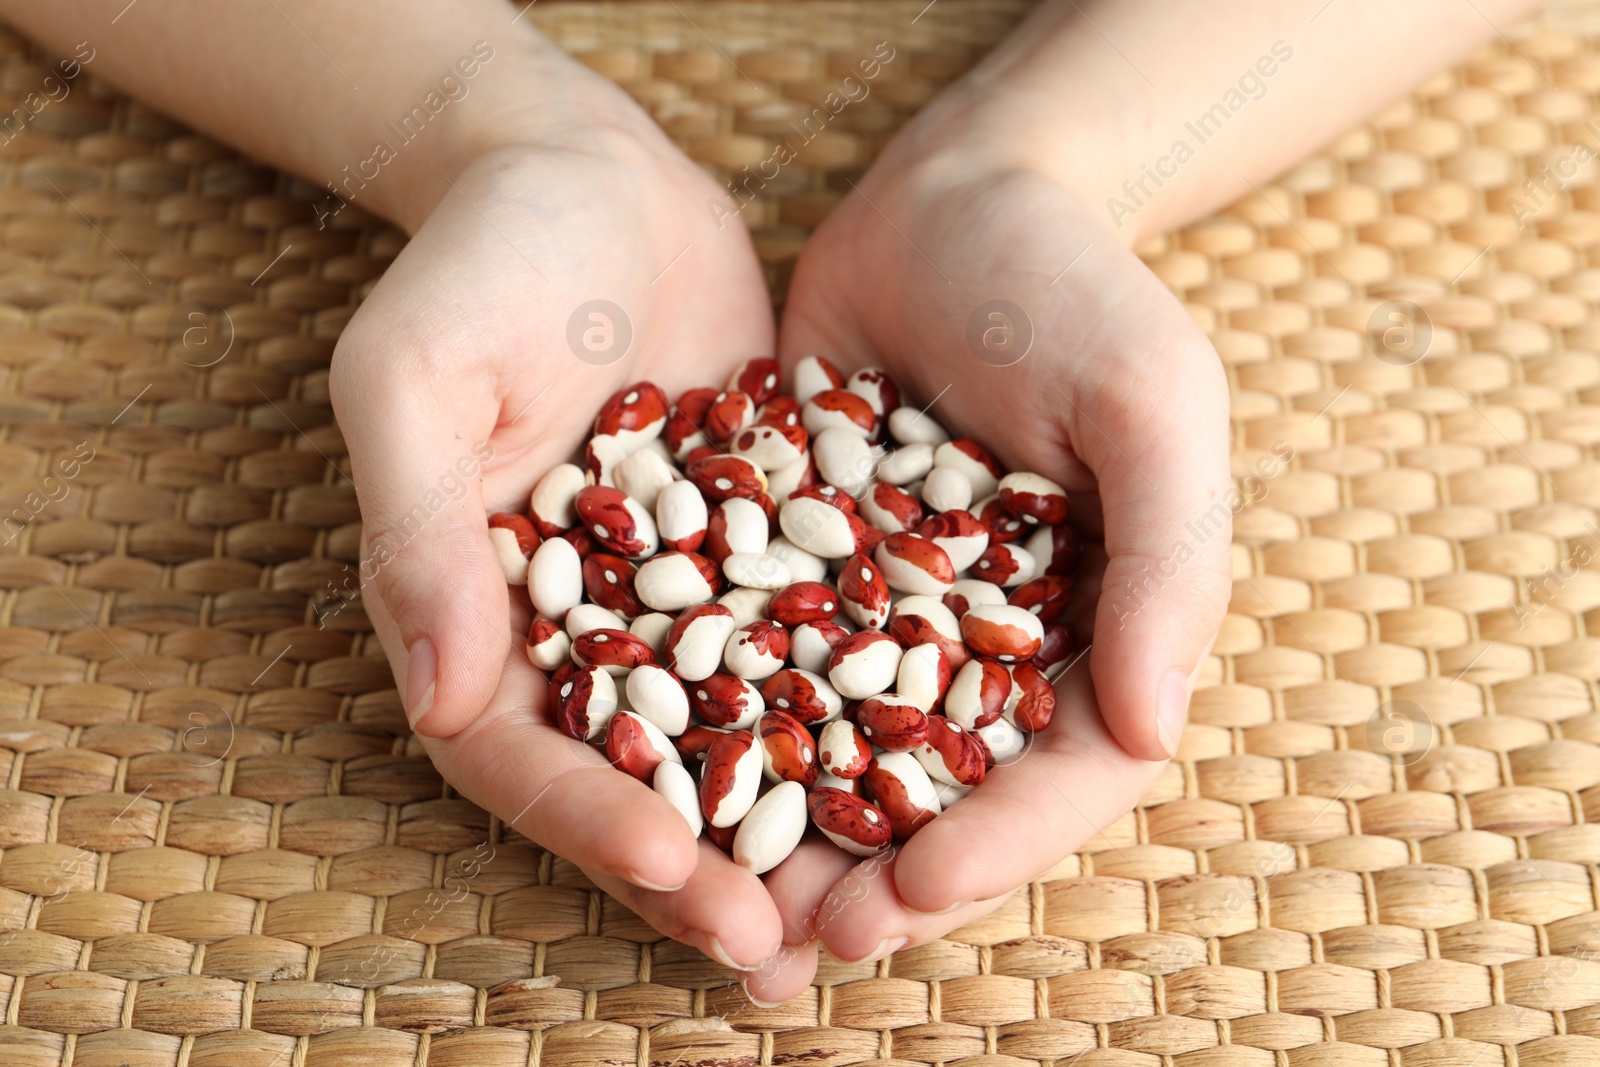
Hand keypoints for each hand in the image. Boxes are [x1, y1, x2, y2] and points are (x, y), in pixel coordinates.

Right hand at [329, 61, 787, 971]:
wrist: (594, 174)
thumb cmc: (484, 260)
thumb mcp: (417, 373)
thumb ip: (419, 529)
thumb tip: (433, 692)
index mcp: (470, 609)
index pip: (513, 749)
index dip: (587, 814)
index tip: (675, 865)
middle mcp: (570, 629)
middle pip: (627, 773)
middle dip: (697, 867)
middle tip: (779, 948)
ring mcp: (670, 599)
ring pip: (726, 736)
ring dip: (784, 827)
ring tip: (862, 909)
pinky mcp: (755, 554)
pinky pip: (800, 647)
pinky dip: (847, 711)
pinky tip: (925, 765)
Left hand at [752, 95, 1231, 994]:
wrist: (953, 198)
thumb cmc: (1075, 289)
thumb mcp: (1152, 402)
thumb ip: (1169, 560)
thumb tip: (1155, 729)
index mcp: (1100, 629)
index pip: (1061, 772)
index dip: (995, 847)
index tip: (913, 898)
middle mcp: (996, 644)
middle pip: (946, 791)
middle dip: (879, 874)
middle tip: (794, 941)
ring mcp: (894, 615)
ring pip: (844, 753)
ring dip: (788, 835)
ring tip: (720, 905)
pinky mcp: (805, 572)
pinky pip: (764, 662)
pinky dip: (723, 726)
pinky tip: (659, 778)